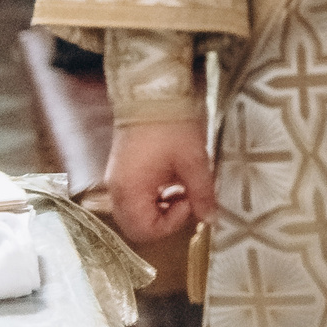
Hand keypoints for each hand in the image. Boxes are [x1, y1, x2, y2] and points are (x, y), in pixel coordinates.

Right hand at [103, 118, 215, 245]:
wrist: (151, 95)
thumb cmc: (172, 127)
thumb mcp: (194, 161)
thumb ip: (202, 193)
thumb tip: (210, 218)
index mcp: (130, 191)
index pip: (144, 230)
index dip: (171, 223)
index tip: (189, 200)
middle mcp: (116, 191)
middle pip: (136, 225)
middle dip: (165, 219)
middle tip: (186, 197)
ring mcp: (116, 181)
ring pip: (135, 212)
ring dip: (160, 208)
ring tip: (181, 186)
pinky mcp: (121, 171)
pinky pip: (133, 197)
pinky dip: (152, 197)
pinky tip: (170, 178)